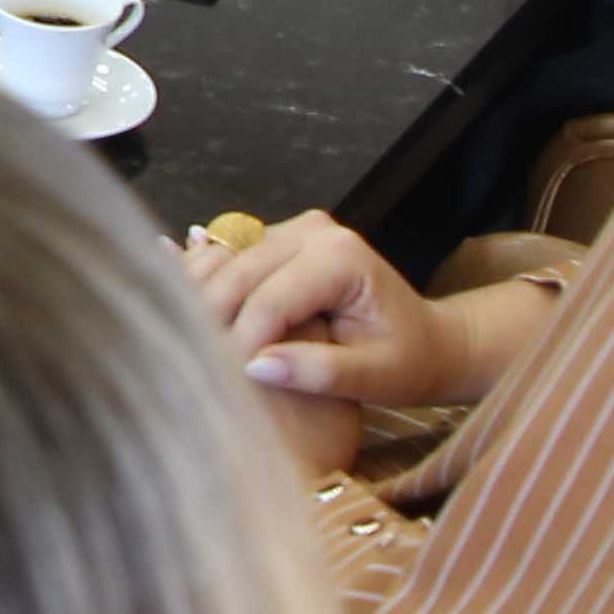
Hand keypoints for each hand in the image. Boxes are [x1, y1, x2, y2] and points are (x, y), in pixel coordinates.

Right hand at [183, 208, 472, 406]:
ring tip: (185, 348)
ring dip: (200, 301)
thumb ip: (319, 371)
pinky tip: (184, 315)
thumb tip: (255, 368)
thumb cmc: (407, 361)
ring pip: (222, 259)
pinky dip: (205, 285)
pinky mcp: (277, 239)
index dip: (240, 342)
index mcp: (341, 257)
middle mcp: (314, 230)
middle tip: (194, 372)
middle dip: (211, 322)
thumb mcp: (374, 378)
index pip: (269, 299)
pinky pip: (226, 256)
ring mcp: (293, 229)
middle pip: (237, 272)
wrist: (428, 340)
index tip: (225, 385)